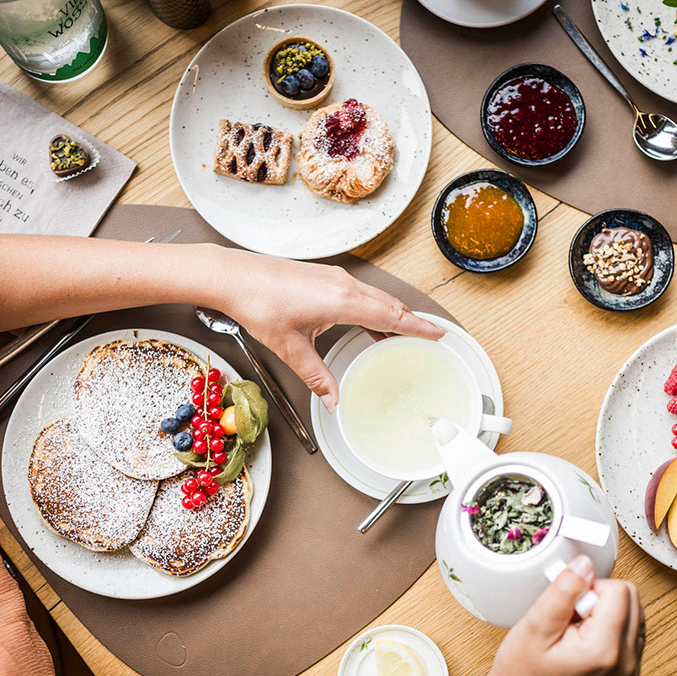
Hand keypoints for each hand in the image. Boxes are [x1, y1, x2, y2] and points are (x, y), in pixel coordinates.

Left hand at [219, 247, 444, 410]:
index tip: (439, 333)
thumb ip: (317, 376)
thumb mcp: (291, 348)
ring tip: (404, 332)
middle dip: (412, 321)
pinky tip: (369, 319)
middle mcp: (345, 285)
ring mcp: (335, 278)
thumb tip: (334, 399)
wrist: (236, 276)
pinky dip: (375, 306)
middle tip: (431, 336)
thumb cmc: (260, 305)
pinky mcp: (325, 276)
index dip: (418, 326)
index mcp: (343, 301)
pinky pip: (362, 292)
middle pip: (390, 304)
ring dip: (393, 313)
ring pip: (376, 297)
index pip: (392, 316)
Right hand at [482, 555, 643, 675]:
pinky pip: (630, 627)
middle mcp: (627, 662)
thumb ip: (565, 589)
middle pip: (631, 597)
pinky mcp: (629, 670)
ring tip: (573, 632)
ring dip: (604, 611)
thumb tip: (586, 564)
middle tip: (569, 621)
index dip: (588, 589)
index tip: (567, 609)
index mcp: (607, 651)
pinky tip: (582, 639)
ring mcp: (631, 669)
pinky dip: (608, 624)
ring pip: (633, 609)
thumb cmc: (522, 672)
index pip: (620, 589)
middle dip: (598, 598)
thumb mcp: (536, 624)